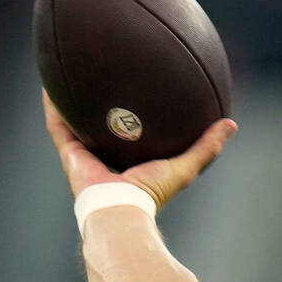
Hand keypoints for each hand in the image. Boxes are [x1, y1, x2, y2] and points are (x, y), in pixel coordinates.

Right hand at [44, 90, 237, 209]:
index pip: (135, 135)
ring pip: (76, 122)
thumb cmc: (153, 192)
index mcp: (134, 161)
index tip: (142, 92)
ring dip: (73, 101)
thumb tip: (231, 124)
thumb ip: (207, 146)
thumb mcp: (186, 165)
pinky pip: (58, 125)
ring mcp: (87, 155)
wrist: (121, 208)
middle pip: (104, 126)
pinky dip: (53, 107)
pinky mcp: (70, 154)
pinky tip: (50, 85)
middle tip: (106, 76)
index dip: (137, 116)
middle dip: (103, 104)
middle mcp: (108, 156)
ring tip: (72, 73)